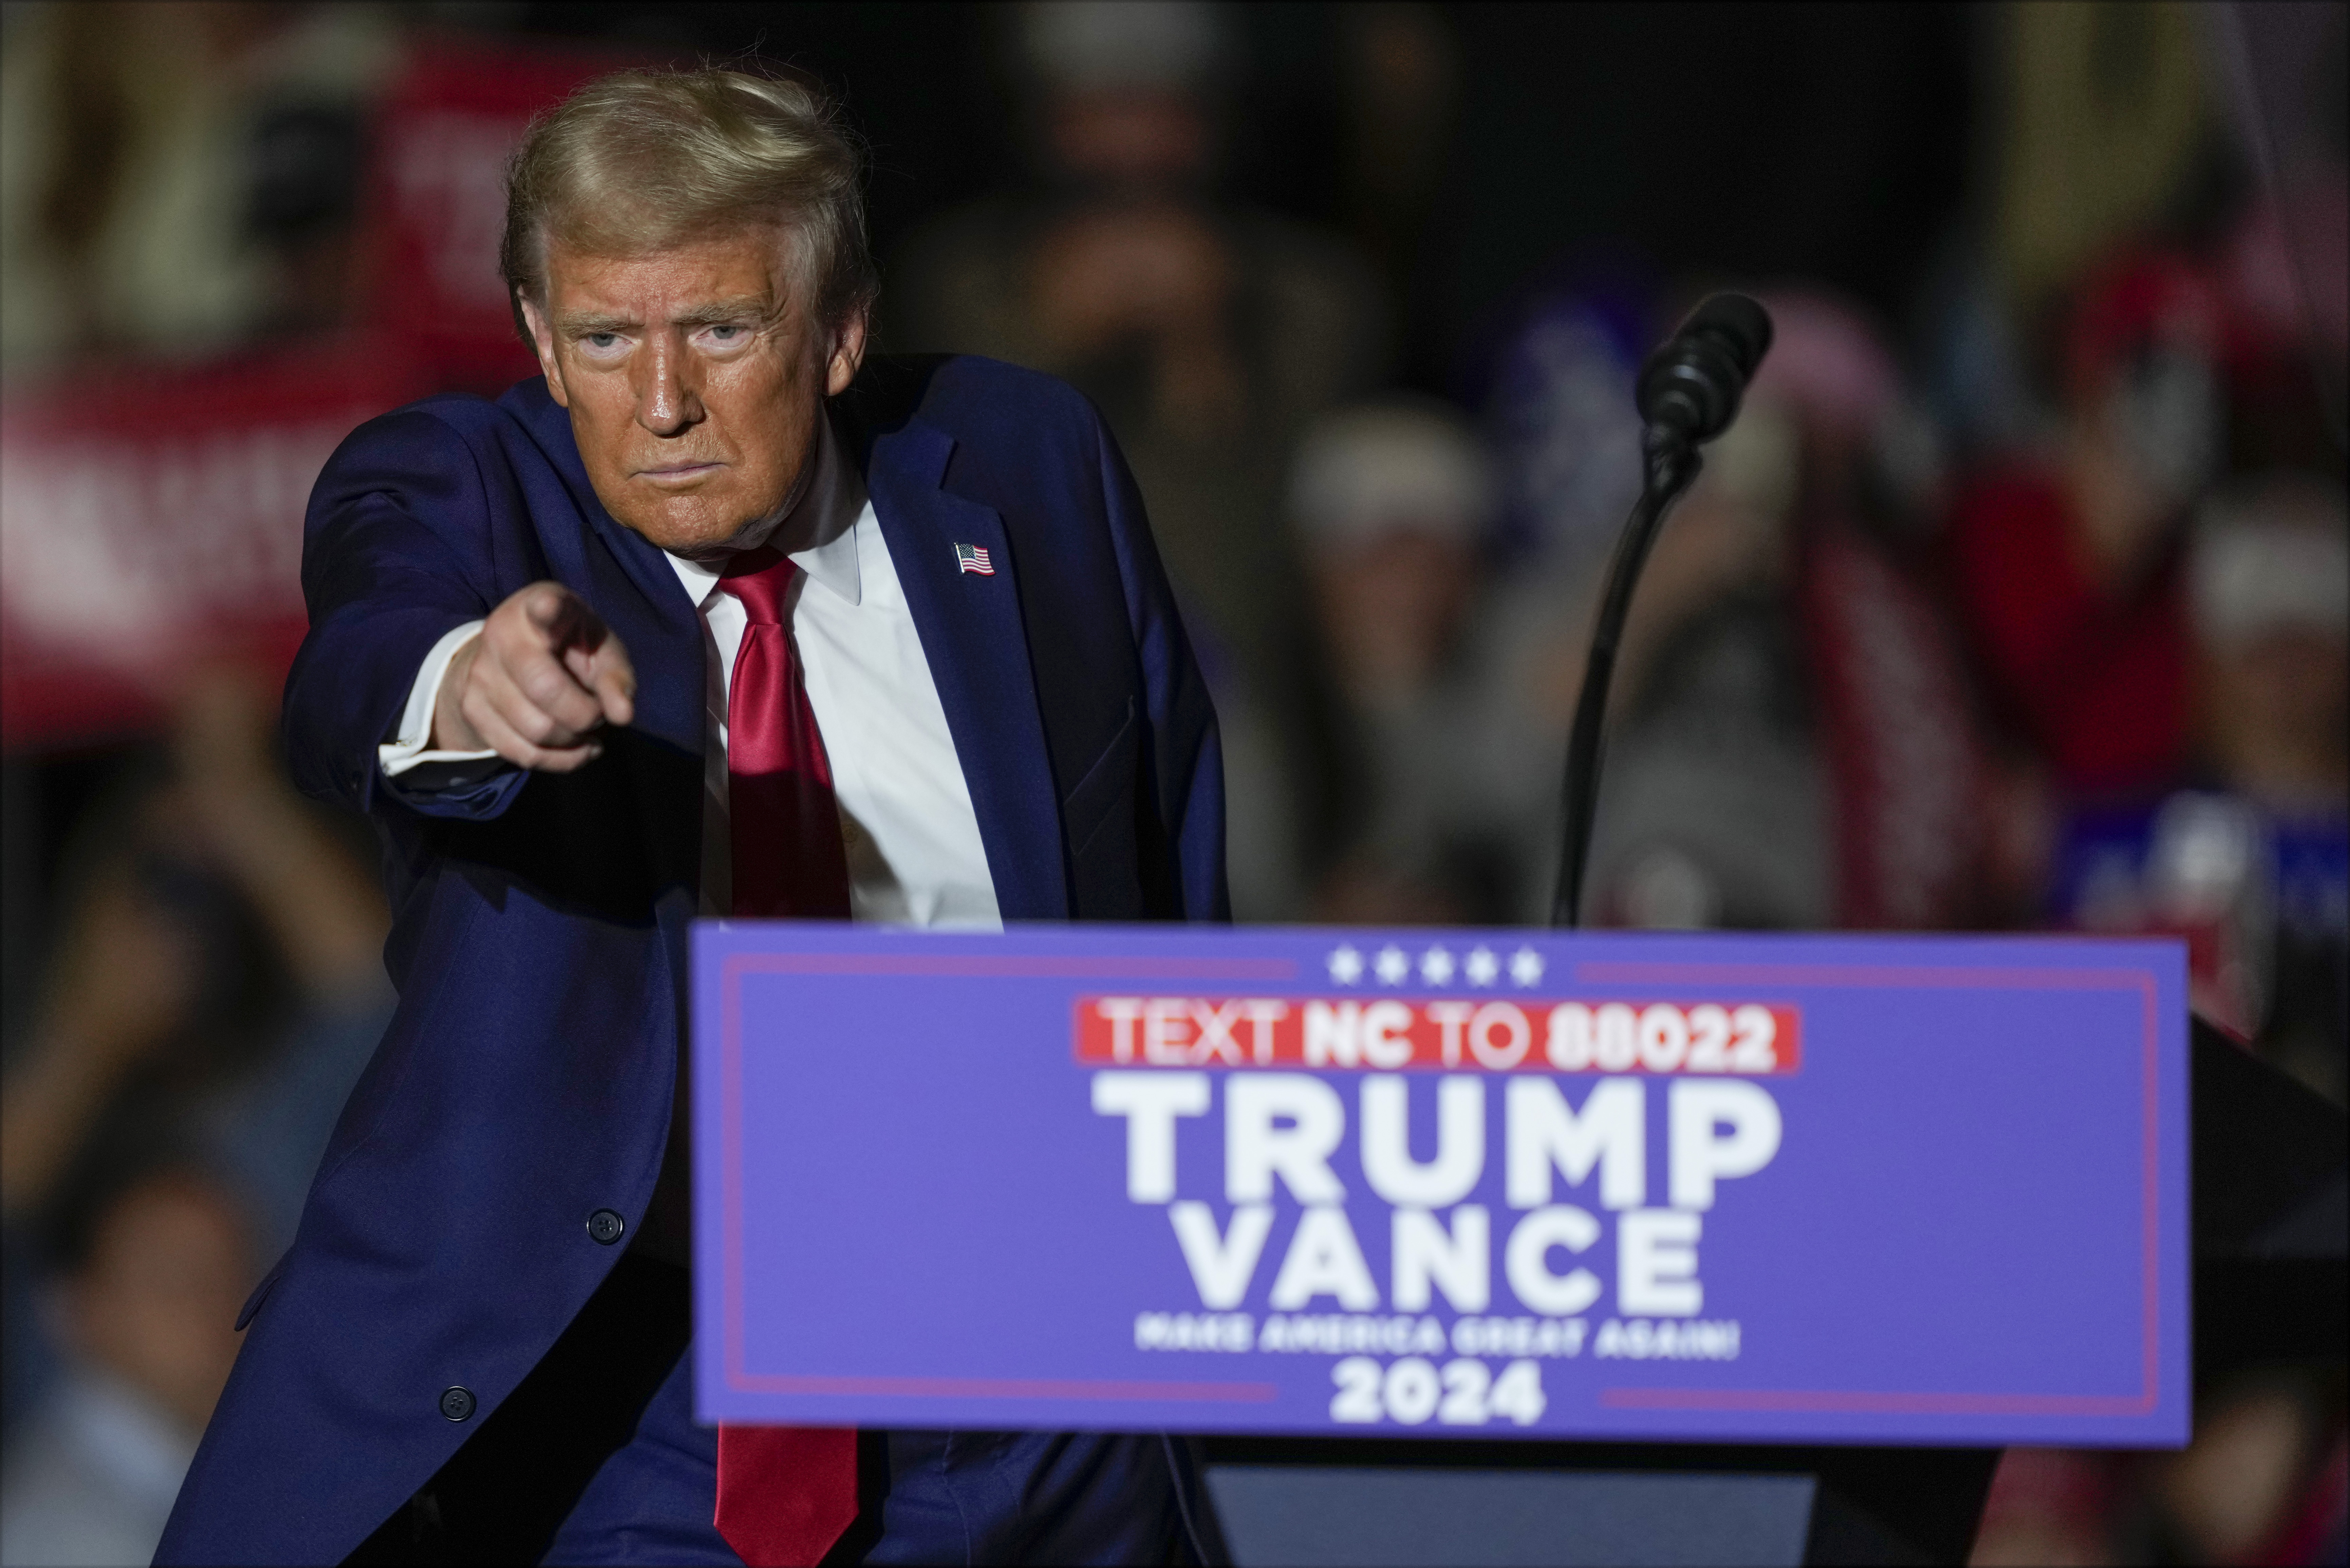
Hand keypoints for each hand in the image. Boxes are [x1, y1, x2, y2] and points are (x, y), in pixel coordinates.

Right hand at [434, 582, 635, 770]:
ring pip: (537, 729)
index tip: (549, 606)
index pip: (542, 608)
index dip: (548, 609)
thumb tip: (622, 715)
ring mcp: (480, 673)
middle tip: (596, 711)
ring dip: (574, 739)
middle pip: (546, 689)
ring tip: (584, 726)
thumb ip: (616, 677)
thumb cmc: (571, 649)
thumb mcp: (601, 651)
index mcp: (539, 607)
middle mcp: (502, 634)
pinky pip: (523, 753)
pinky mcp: (471, 709)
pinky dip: (560, 760)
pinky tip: (575, 747)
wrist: (510, 661)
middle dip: (586, 714)